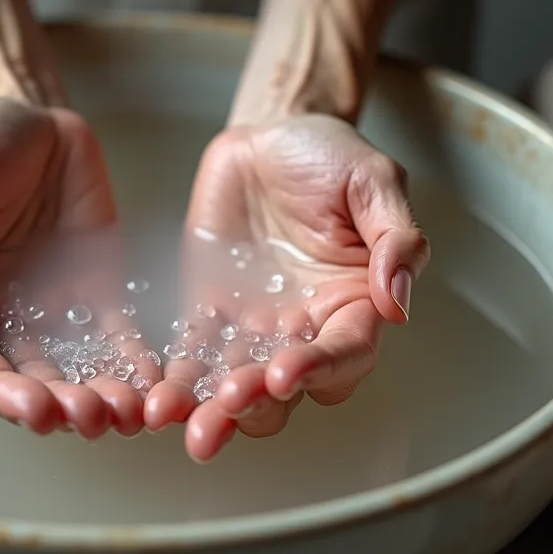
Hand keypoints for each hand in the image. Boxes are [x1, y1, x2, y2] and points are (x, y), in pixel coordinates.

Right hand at [0, 97, 156, 438]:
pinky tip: (157, 385)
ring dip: (101, 398)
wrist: (35, 117)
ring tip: (130, 412)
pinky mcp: (99, 294)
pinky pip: (118, 339)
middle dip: (59, 406)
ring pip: (76, 371)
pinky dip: (135, 366)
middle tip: (91, 417)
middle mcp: (4, 318)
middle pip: (28, 380)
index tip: (34, 409)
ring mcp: (54, 311)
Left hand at [143, 114, 429, 461]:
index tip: (287, 374)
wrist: (271, 136)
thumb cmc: (331, 158)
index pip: (346, 353)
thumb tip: (398, 301)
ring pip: (236, 385)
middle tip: (230, 402)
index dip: (319, 369)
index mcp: (354, 304)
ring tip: (179, 417)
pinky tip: (154, 401)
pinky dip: (175, 383)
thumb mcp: (374, 182)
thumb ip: (396, 238)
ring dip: (210, 409)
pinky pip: (193, 356)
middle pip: (287, 387)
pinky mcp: (210, 314)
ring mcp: (255, 327)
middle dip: (258, 403)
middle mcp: (306, 327)